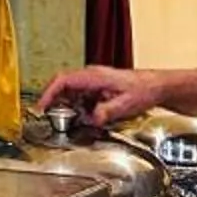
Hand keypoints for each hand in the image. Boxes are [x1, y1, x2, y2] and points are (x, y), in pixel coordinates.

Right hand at [38, 65, 160, 126]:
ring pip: (70, 91)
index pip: (63, 81)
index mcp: (94, 76)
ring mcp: (93, 80)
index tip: (41, 107)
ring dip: (67, 106)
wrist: (156, 86)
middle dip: (53, 101)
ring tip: (71, 120)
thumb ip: (107, 112)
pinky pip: (80, 95)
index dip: (49, 93)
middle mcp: (91, 75)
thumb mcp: (126, 104)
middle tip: (49, 117)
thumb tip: (92, 119)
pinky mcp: (97, 87)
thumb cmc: (143, 90)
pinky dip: (77, 107)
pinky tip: (86, 117)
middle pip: (62, 85)